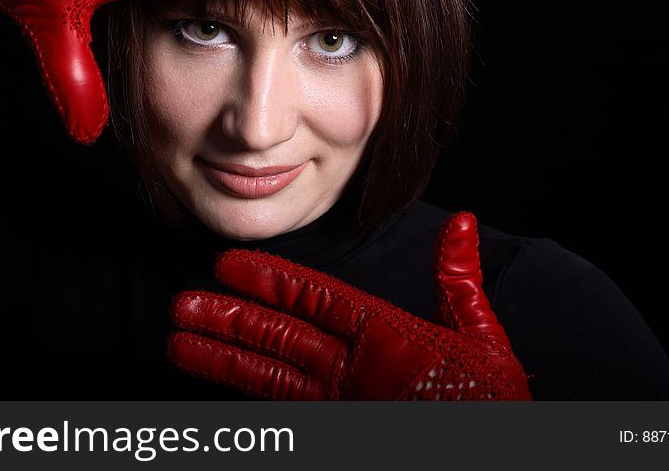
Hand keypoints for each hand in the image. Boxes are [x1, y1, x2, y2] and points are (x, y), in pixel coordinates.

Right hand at [167, 211, 531, 399]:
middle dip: (230, 318)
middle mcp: (352, 367)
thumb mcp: (479, 339)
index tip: (228, 266)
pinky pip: (279, 408)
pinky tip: (212, 381)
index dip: (270, 281)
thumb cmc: (489, 405)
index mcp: (382, 335)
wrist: (485, 453)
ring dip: (223, 354)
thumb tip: (462, 220)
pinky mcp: (331, 428)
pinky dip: (243, 393)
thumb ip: (456, 283)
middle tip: (183, 303)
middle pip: (279, 334)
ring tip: (178, 340)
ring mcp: (340, 401)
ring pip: (269, 372)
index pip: (313, 299)